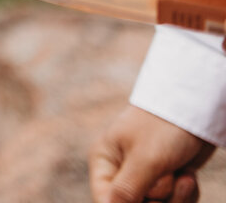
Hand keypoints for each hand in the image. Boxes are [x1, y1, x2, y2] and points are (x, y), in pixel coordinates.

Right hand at [89, 105, 214, 202]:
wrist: (196, 109)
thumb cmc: (163, 127)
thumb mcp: (145, 160)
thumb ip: (126, 190)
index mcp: (105, 162)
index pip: (105, 200)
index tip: (144, 200)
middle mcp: (122, 171)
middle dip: (158, 199)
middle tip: (170, 177)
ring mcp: (146, 176)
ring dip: (176, 197)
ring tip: (183, 175)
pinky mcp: (168, 178)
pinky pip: (175, 202)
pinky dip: (186, 193)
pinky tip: (189, 175)